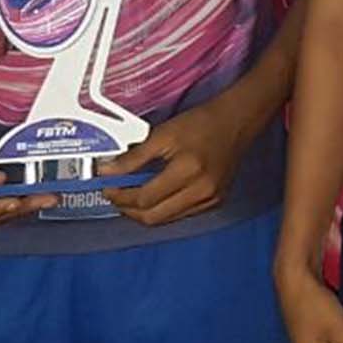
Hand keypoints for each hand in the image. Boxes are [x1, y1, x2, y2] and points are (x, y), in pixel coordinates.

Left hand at [101, 99, 258, 226]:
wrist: (235, 122)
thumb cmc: (201, 123)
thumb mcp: (163, 134)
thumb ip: (134, 157)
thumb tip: (106, 172)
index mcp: (188, 171)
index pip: (144, 198)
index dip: (120, 196)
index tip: (107, 187)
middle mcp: (201, 191)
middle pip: (153, 217)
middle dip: (128, 209)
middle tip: (116, 196)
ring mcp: (210, 200)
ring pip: (166, 220)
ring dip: (144, 212)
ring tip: (131, 198)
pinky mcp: (215, 202)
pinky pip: (180, 215)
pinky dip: (163, 210)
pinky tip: (155, 197)